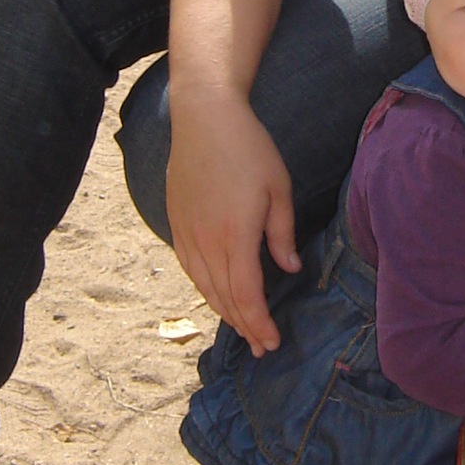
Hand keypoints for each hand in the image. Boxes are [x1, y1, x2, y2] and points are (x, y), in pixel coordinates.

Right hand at [164, 89, 298, 356]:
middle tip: (261, 346)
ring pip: (204, 287)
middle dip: (244, 326)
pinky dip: (205, 289)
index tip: (272, 342)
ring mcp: (186, 233)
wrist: (204, 118)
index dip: (259, 323)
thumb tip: (289, 270)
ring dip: (224, 312)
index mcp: (235, 235)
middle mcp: (206, 241)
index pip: (247, 295)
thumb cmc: (248, 148)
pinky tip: (216, 295)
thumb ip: (282, 234)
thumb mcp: (278, 189)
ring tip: (242, 328)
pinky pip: (189, 269)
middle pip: (224, 298)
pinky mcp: (176, 223)